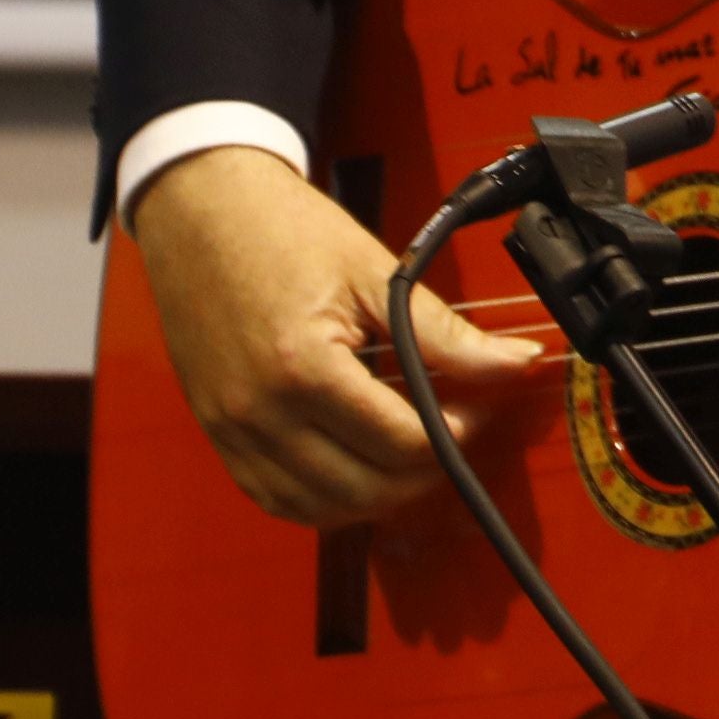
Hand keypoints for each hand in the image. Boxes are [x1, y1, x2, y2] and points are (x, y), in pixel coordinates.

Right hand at [129, 144, 545, 524]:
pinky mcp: (218, 434)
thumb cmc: (279, 230)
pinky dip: (324, 499)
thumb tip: (516, 362)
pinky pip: (275, 499)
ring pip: (320, 509)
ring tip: (408, 451)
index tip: (473, 408)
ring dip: (377, 496)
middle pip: (365, 488)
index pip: (400, 441)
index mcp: (302, 367)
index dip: (454, 433)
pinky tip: (355, 468)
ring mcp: (232, 430)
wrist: (201, 209)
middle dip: (423, 471)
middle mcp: (260, 412)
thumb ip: (446, 333)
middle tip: (450, 431)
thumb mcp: (375, 273)